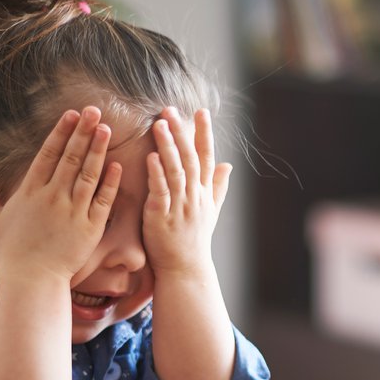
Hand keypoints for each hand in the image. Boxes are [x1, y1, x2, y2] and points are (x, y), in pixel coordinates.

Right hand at [0, 106, 121, 280]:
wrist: (33, 278)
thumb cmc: (14, 250)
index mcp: (31, 191)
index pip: (48, 154)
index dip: (61, 132)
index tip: (71, 114)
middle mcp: (52, 197)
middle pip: (70, 158)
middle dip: (82, 132)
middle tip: (95, 111)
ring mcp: (73, 211)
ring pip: (88, 174)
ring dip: (98, 150)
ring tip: (107, 129)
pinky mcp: (90, 227)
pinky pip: (102, 200)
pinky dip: (110, 182)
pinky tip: (117, 165)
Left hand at [142, 107, 231, 277]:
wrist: (185, 270)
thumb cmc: (194, 241)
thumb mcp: (211, 212)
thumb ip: (218, 187)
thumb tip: (229, 165)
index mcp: (204, 193)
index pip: (207, 157)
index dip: (204, 134)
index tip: (201, 111)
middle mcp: (195, 197)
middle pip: (191, 159)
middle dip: (182, 133)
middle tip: (171, 110)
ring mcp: (179, 207)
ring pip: (176, 171)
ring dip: (168, 147)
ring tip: (159, 124)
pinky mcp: (162, 217)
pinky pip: (161, 192)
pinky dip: (156, 174)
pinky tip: (150, 157)